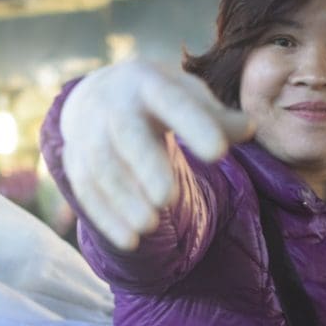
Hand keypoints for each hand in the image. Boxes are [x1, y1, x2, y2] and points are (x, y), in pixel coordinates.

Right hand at [59, 60, 253, 250]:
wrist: (100, 94)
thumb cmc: (160, 101)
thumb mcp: (189, 97)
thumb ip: (218, 117)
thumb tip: (249, 127)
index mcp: (149, 83)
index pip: (173, 101)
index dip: (196, 124)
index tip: (220, 152)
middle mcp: (114, 106)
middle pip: (127, 135)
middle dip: (146, 165)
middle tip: (168, 198)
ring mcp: (90, 134)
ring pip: (102, 167)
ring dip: (124, 199)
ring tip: (151, 226)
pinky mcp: (76, 162)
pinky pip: (86, 191)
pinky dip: (107, 218)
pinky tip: (130, 242)